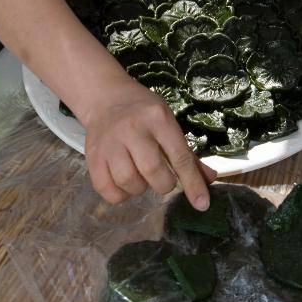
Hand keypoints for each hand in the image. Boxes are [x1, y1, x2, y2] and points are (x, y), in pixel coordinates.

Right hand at [82, 75, 214, 207]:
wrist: (105, 97)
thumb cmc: (142, 111)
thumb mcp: (167, 121)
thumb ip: (186, 153)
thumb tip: (209, 179)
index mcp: (157, 118)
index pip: (179, 155)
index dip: (192, 183)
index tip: (202, 204)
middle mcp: (132, 128)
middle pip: (152, 170)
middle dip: (163, 184)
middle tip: (161, 178)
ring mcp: (109, 142)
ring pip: (129, 181)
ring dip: (139, 188)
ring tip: (140, 176)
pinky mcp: (92, 156)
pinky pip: (107, 190)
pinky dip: (119, 195)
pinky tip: (123, 183)